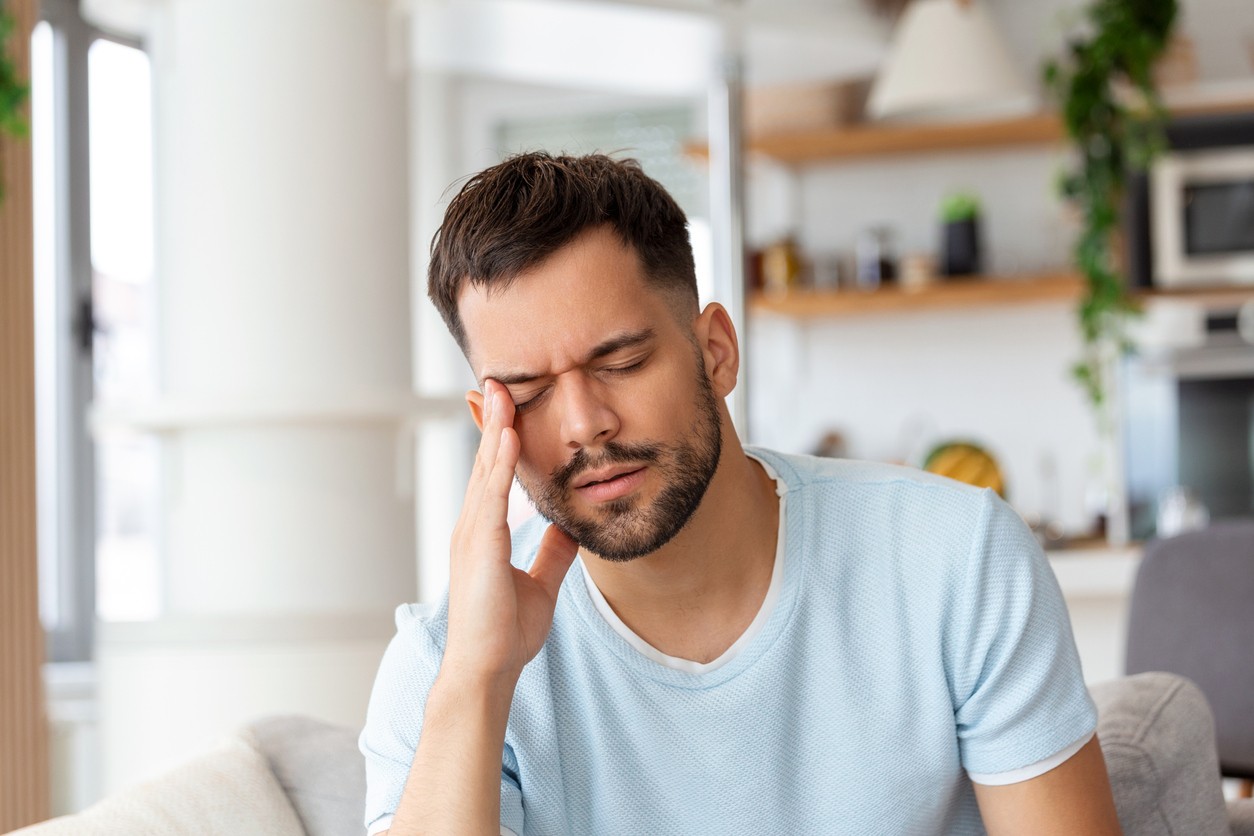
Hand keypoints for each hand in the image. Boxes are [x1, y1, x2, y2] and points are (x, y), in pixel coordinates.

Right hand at [442, 380, 578, 683]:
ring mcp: (472, 534)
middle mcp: (473, 526)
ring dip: (494, 428)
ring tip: (502, 391)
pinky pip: (491, 495)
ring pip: (485, 469)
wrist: (488, 669)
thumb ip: (552, 552)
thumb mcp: (540, 583)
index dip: (500, 438)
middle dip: (492, 419)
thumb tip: (571, 526)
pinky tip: (509, 436)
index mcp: (485, 532)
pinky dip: (500, 464)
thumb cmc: (506, 633)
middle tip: (498, 380)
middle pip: (484, 461)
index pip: (493, 474)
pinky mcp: (479, 546)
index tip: (508, 404)